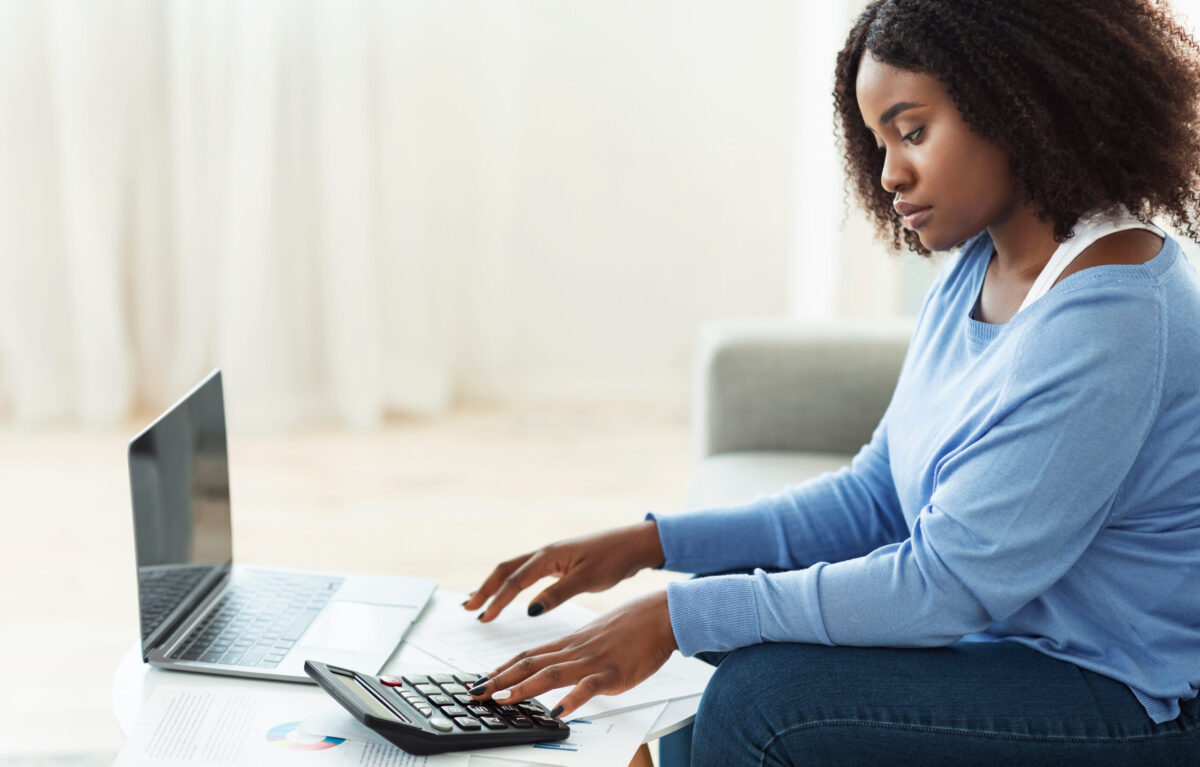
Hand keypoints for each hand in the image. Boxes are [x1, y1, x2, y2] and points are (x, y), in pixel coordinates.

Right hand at [463, 521, 664, 621]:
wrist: (633, 544)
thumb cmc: (614, 558)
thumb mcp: (586, 579)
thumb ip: (556, 594)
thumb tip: (529, 610)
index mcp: (549, 557)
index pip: (515, 580)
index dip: (497, 600)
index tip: (483, 617)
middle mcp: (545, 554)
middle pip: (505, 570)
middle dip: (485, 589)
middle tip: (469, 608)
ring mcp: (551, 557)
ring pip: (514, 570)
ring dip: (495, 585)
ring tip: (479, 602)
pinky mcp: (559, 563)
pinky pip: (526, 573)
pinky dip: (512, 584)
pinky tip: (509, 594)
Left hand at [467, 591, 676, 718]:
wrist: (660, 616)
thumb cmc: (631, 627)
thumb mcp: (595, 638)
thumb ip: (575, 653)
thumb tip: (558, 669)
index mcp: (569, 643)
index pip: (527, 655)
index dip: (501, 668)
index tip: (480, 680)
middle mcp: (574, 651)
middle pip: (529, 664)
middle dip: (499, 679)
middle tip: (474, 693)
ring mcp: (592, 661)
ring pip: (551, 673)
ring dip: (523, 688)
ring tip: (502, 699)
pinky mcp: (613, 673)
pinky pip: (589, 687)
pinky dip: (572, 700)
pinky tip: (558, 711)